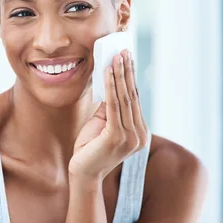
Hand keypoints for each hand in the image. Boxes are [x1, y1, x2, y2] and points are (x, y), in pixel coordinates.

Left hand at [68, 50, 148, 180]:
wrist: (82, 172)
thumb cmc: (89, 147)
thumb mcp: (102, 122)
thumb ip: (109, 107)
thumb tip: (110, 83)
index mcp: (139, 131)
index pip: (135, 99)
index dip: (131, 77)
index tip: (128, 58)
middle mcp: (139, 134)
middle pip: (132, 96)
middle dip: (127, 71)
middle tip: (124, 50)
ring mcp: (131, 137)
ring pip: (124, 98)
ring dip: (119, 74)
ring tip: (117, 56)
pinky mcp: (117, 137)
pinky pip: (113, 105)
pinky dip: (110, 85)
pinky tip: (108, 71)